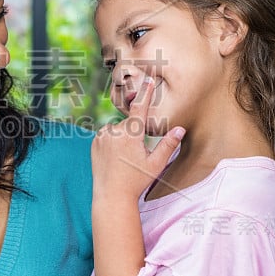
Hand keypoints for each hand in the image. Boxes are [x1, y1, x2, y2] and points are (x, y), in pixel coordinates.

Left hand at [91, 78, 184, 201]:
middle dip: (135, 134)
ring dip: (123, 138)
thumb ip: (168, 145)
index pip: (140, 109)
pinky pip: (107, 135)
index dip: (146, 94)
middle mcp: (114, 131)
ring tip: (123, 159)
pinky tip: (114, 157)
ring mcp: (102, 136)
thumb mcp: (156, 164)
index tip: (149, 80)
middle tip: (134, 155)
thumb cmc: (136, 181)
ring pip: (118, 129)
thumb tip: (180, 129)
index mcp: (131, 135)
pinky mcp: (94, 141)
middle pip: (130, 124)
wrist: (111, 195)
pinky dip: (113, 141)